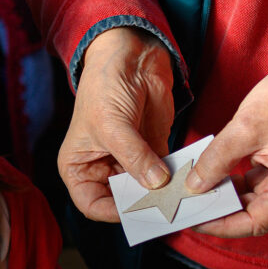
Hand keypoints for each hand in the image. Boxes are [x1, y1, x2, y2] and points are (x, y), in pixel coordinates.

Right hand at [60, 27, 177, 222]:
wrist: (130, 56)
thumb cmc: (105, 87)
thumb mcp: (113, 124)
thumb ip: (134, 156)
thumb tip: (157, 184)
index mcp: (79, 167)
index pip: (92, 204)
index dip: (111, 212)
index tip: (136, 212)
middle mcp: (103, 169)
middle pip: (122, 200)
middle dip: (142, 205)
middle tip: (164, 211)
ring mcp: (130, 161)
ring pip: (146, 190)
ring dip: (163, 194)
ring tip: (180, 199)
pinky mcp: (155, 151)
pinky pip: (166, 173)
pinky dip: (177, 178)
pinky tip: (188, 181)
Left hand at [183, 44, 267, 236]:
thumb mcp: (245, 126)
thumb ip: (217, 158)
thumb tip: (193, 185)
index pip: (257, 221)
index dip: (224, 225)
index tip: (195, 220)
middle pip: (251, 215)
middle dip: (218, 212)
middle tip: (184, 208)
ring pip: (247, 203)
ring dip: (220, 199)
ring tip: (190, 195)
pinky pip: (247, 188)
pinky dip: (226, 185)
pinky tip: (205, 179)